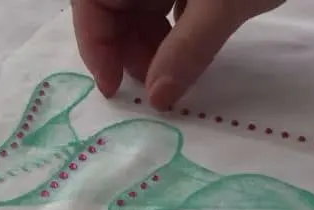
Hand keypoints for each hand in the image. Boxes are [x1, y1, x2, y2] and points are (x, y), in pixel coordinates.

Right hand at [71, 0, 284, 109]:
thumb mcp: (223, 2)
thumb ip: (188, 47)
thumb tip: (157, 97)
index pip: (90, 1)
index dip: (94, 44)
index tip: (113, 87)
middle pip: (113, 6)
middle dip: (126, 48)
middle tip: (154, 85)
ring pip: (141, 6)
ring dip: (150, 43)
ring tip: (174, 72)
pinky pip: (167, 0)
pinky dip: (173, 28)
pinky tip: (191, 48)